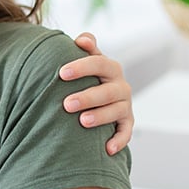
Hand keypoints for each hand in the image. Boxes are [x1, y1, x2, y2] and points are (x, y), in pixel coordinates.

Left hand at [60, 32, 132, 154]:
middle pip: (108, 90)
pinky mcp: (126, 123)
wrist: (100, 95)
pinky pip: (126, 132)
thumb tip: (81, 39)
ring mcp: (125, 105)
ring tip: (82, 121)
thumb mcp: (88, 59)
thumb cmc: (87, 75)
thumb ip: (86, 46)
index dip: (82, 67)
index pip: (99, 63)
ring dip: (101, 116)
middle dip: (88, 97)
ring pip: (117, 111)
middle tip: (66, 104)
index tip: (61, 73)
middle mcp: (120, 86)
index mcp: (110, 68)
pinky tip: (107, 149)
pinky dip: (119, 141)